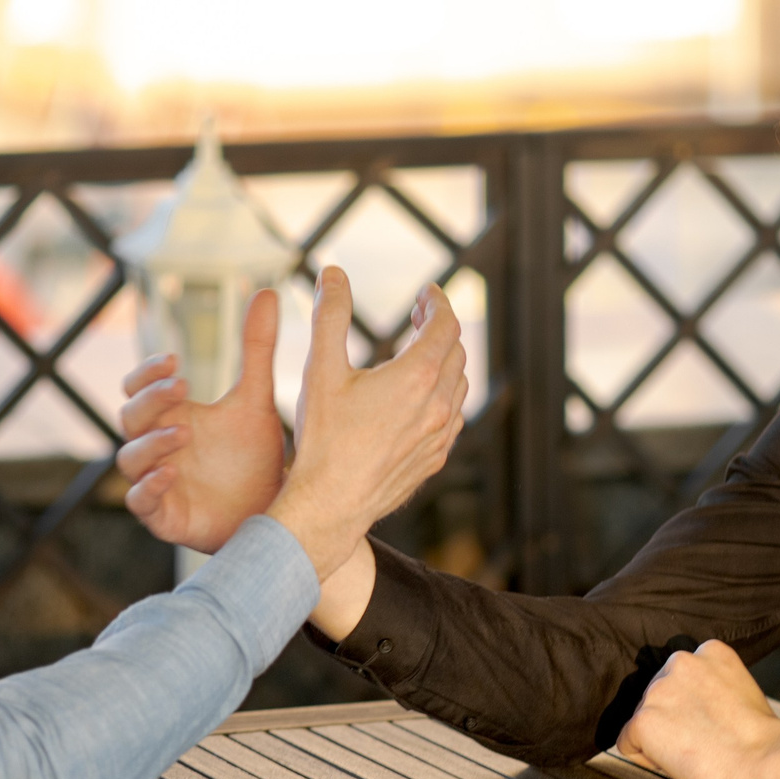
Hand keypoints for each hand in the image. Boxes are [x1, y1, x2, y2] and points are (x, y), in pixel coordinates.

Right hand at [115, 288, 286, 553]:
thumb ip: (257, 348)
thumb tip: (269, 291)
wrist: (275, 513)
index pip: (139, 388)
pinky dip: (149, 487)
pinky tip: (171, 473)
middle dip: (149, 400)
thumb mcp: (257, 399)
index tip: (174, 359)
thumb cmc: (256, 458)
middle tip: (180, 386)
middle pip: (129, 418)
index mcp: (171, 416)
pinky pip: (140, 501)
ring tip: (184, 433)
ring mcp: (157, 482)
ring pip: (129, 459)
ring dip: (150, 443)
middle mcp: (157, 447)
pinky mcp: (164, 516)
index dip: (147, 374)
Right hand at [267, 269, 466, 582]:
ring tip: (419, 353)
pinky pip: (452, 418)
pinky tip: (419, 399)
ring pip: (458, 386)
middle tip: (418, 317)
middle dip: (439, 329)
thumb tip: (333, 273)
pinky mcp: (434, 460)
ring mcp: (441, 437)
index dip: (438, 303)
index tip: (426, 293)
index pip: (446, 325)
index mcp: (417, 377)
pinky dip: (443, 396)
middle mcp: (439, 406)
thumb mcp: (320, 369)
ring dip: (444, 363)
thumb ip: (329, 316)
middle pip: (456, 352)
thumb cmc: (323, 438)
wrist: (330, 505)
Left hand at [616, 641, 779, 778]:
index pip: (680, 680)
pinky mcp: (643, 721)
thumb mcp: (741, 691)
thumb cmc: (762, 740)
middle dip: (673, 722)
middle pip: (658, 698)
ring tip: (698, 752)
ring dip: (662, 740)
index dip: (693, 708)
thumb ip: (710, 687)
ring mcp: (658, 690)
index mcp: (708, 651)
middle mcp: (679, 661)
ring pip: (644, 722)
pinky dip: (648, 759)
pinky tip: (681, 762)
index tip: (716, 723)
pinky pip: (628, 745)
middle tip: (707, 741)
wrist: (766, 761)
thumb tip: (689, 707)